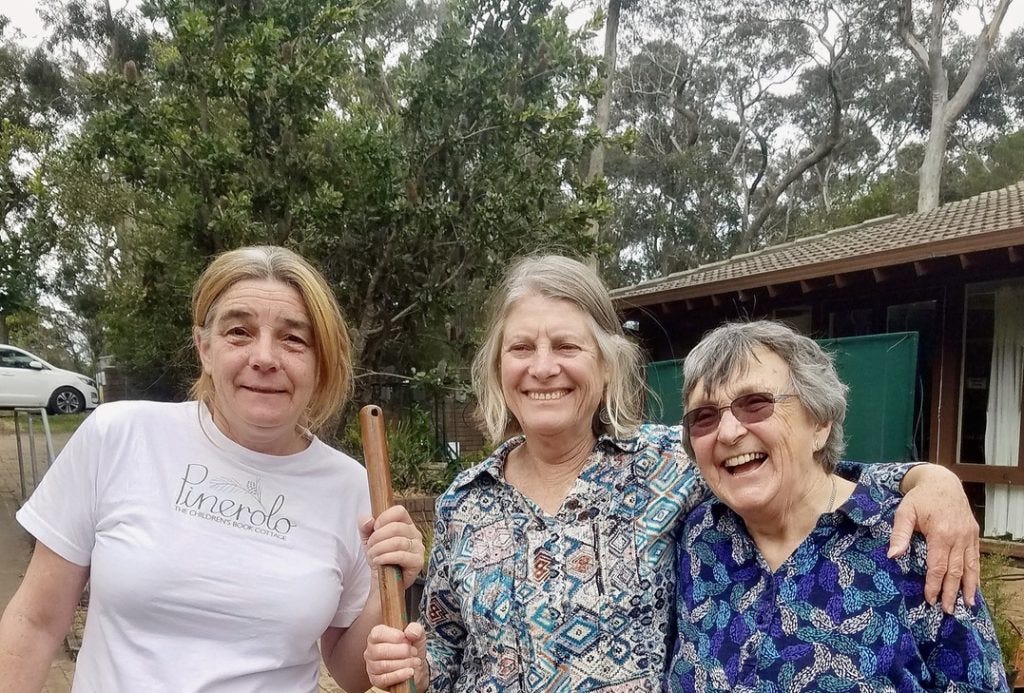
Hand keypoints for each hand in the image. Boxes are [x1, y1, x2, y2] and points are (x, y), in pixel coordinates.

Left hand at [360, 505, 423, 588]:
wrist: (382, 578)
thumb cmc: (379, 555)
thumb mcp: (368, 538)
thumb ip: (365, 525)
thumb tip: (369, 519)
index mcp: (406, 523)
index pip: (399, 511)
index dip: (384, 518)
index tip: (374, 528)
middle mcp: (415, 533)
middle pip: (396, 527)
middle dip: (378, 537)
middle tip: (370, 546)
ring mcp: (418, 548)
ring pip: (397, 542)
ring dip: (380, 548)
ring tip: (372, 555)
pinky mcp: (418, 562)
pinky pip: (401, 556)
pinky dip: (386, 557)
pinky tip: (378, 561)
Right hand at [364, 622, 427, 690]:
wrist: (416, 668)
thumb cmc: (412, 649)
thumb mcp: (417, 636)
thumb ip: (415, 629)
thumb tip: (410, 633)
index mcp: (377, 636)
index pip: (378, 633)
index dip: (394, 636)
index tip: (407, 639)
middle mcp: (371, 651)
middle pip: (380, 650)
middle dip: (402, 651)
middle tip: (414, 652)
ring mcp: (372, 667)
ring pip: (383, 665)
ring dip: (403, 663)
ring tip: (415, 662)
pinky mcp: (376, 680)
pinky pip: (385, 679)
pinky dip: (399, 675)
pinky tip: (410, 672)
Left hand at [890, 464, 979, 612]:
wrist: (941, 481)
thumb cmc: (919, 498)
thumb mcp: (904, 512)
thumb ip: (900, 534)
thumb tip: (893, 556)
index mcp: (940, 533)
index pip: (938, 566)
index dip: (934, 584)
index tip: (930, 599)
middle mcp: (958, 537)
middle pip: (956, 571)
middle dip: (952, 592)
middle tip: (948, 611)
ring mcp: (968, 536)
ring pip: (970, 567)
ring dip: (968, 587)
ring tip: (966, 605)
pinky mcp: (974, 534)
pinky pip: (975, 558)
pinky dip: (975, 574)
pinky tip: (974, 587)